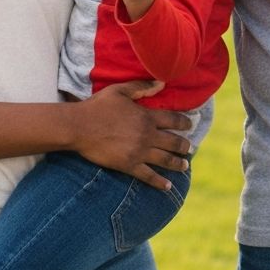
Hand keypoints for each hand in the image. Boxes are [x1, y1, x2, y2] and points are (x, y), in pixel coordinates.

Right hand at [70, 80, 191, 190]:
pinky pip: (148, 176)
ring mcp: (139, 152)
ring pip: (165, 160)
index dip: (184, 122)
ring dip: (177, 164)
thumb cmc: (98, 106)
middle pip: (173, 142)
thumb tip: (161, 83)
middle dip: (184, 146)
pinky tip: (167, 186)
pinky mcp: (128, 165)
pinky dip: (159, 182)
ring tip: (185, 166)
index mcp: (146, 117)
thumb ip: (142, 87)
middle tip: (190, 148)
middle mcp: (147, 135)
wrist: (79, 127)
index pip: (173, 120)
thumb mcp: (120, 91)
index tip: (190, 125)